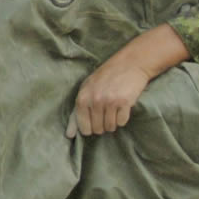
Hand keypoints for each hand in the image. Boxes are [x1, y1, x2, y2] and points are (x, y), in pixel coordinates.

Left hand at [67, 23, 189, 138]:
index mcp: (82, 97)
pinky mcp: (125, 102)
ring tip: (113, 110)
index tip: (93, 123)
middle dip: (102, 126)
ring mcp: (110, 101)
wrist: (130, 63)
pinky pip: (122, 122)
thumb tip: (69, 135)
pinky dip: (122, 118)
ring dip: (113, 123)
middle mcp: (95, 100)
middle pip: (97, 129)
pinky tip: (122, 107)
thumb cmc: (105, 77)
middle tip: (105, 113)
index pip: (83, 127)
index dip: (89, 128)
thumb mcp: (86, 90)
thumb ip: (76, 113)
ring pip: (110, 127)